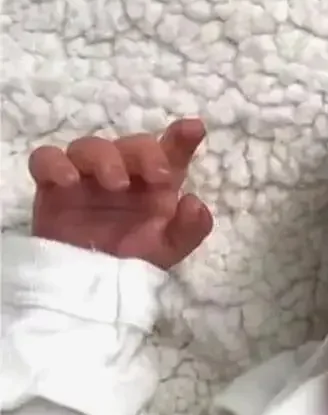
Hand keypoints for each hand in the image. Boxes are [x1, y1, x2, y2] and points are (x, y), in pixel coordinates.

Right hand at [29, 118, 212, 269]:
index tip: (193, 128)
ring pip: (91, 146)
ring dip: (105, 158)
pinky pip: (45, 159)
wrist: (90, 285)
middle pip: (133, 144)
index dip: (182, 138)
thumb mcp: (169, 250)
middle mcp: (125, 174)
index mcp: (155, 185)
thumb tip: (194, 202)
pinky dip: (54, 163)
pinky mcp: (52, 185)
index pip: (170, 153)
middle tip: (157, 176)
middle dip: (146, 153)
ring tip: (115, 183)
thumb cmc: (132, 261)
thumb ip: (190, 229)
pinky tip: (68, 181)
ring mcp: (87, 176)